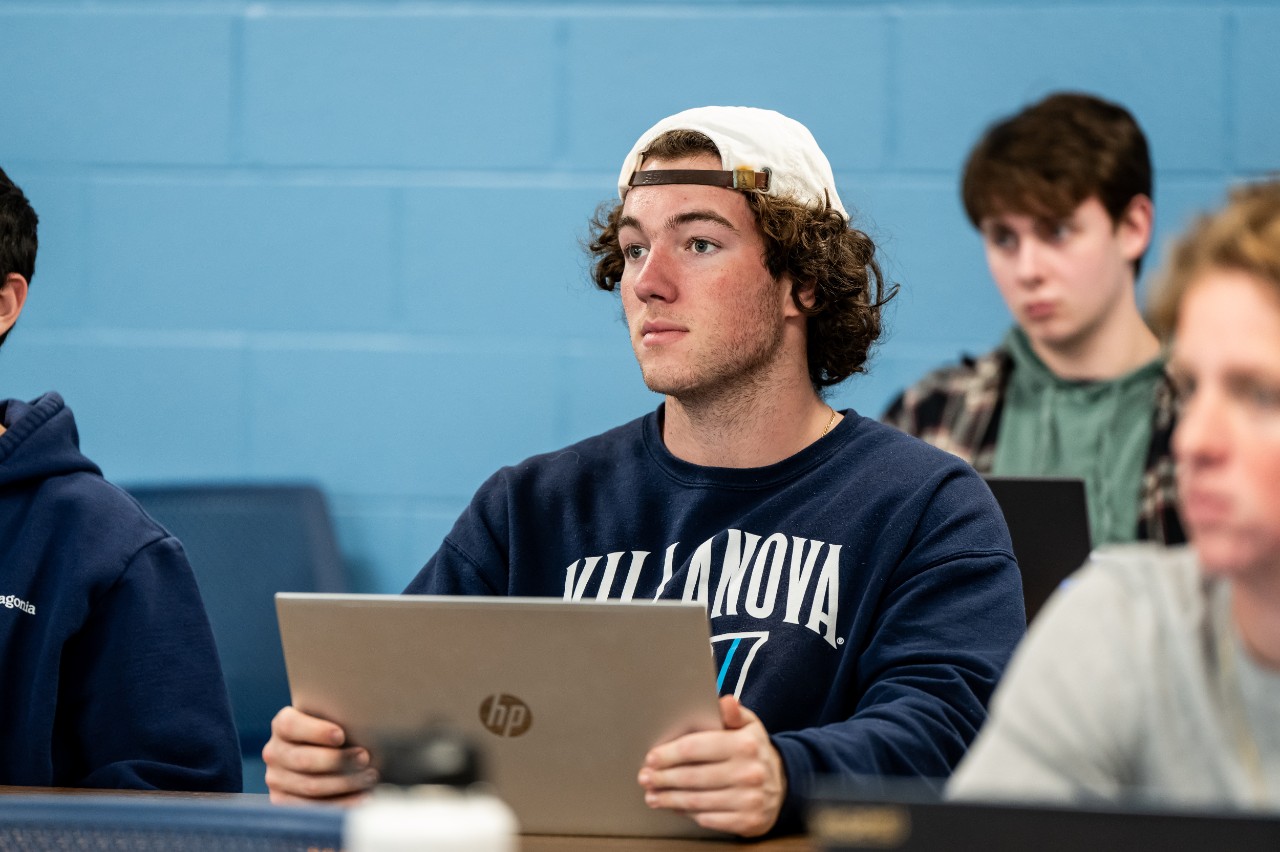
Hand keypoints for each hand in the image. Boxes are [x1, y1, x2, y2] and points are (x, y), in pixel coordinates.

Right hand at [262, 706, 377, 803]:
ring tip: (370, 777)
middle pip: (304, 759)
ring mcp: (276, 779)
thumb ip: (338, 717)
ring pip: (311, 786)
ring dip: (345, 783)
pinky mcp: (283, 802)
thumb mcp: (332, 720)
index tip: (341, 735)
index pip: (292, 726)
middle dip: (338, 760)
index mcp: (282, 725)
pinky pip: (313, 808)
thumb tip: (361, 720)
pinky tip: (363, 797)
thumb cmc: (336, 733)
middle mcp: (274, 752)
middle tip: (364, 757)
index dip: (316, 731)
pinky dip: (342, 803)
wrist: (323, 756)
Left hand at [637, 694, 785, 836]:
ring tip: (653, 795)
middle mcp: (748, 772)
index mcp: (745, 744)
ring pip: (697, 800)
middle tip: (645, 778)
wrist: (784, 785)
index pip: (695, 748)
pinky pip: (709, 819)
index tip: (652, 758)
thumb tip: (725, 700)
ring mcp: (749, 799)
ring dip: (669, 798)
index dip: (669, 754)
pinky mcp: (748, 821)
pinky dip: (688, 813)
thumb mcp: (749, 725)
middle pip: (692, 776)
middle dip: (663, 778)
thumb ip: (733, 713)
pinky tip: (676, 807)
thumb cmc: (755, 751)